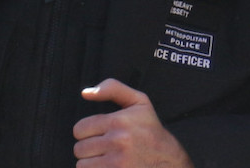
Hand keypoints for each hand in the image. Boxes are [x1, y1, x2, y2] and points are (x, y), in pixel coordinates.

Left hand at [72, 80, 192, 167]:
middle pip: (79, 149)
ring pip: (82, 165)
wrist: (169, 159)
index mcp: (118, 121)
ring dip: (91, 163)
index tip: (99, 134)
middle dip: (89, 148)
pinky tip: (109, 167)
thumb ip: (112, 88)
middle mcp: (118, 142)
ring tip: (106, 159)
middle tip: (104, 148)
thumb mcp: (138, 101)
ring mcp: (117, 163)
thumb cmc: (151, 130)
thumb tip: (85, 93)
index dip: (86, 132)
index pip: (80, 129)